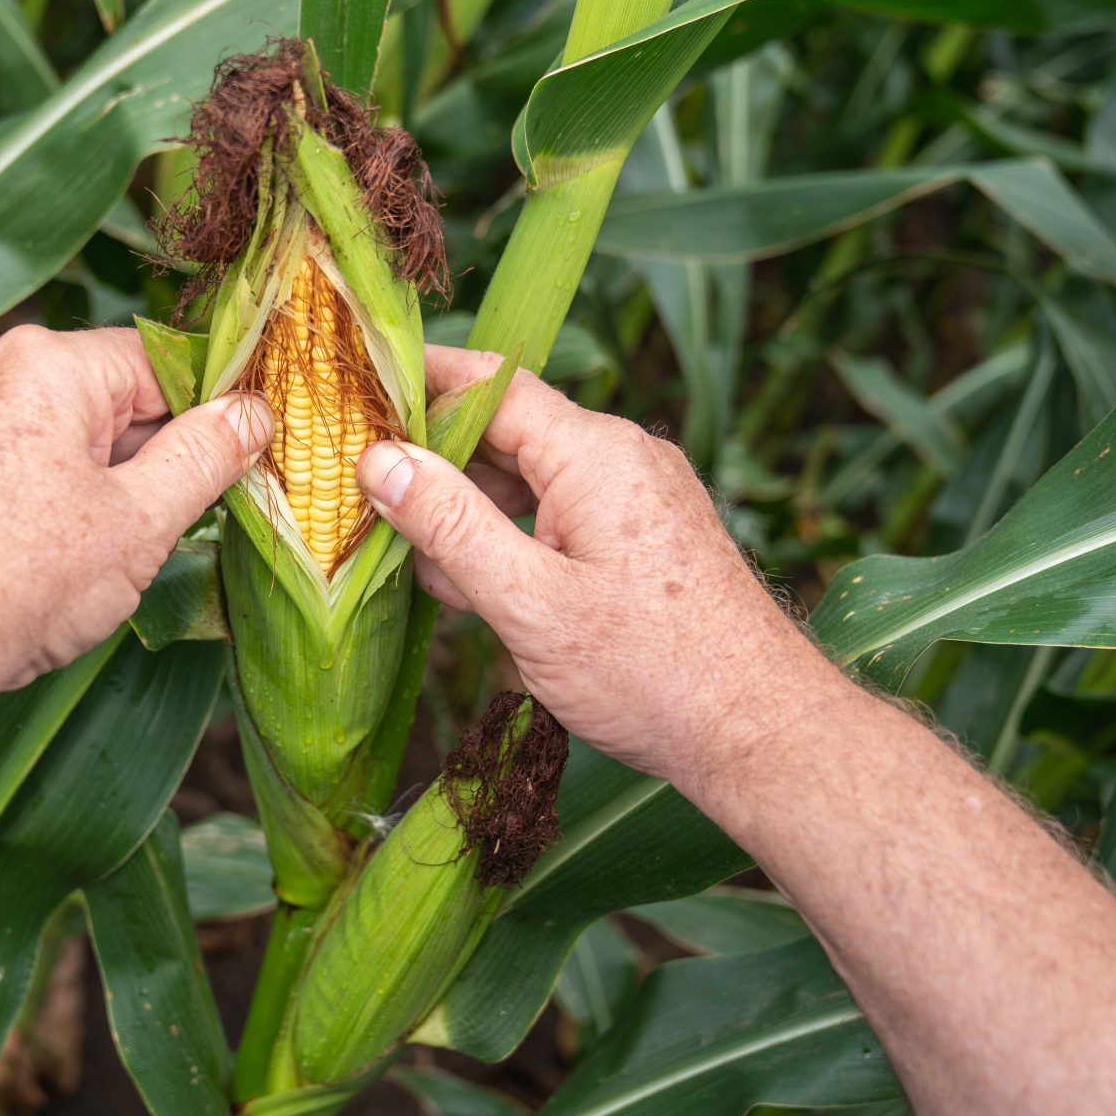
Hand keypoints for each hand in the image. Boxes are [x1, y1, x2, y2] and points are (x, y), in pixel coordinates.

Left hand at [0, 326, 270, 692]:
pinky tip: (37, 565)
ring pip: (52, 439)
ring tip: (93, 562)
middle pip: (102, 401)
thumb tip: (251, 414)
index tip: (233, 466)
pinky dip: (34, 504)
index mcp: (47, 362)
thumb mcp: (139, 522)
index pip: (158, 364)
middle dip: (143, 462)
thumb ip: (203, 458)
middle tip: (164, 532)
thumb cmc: (17, 579)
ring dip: (89, 489)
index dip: (204, 416)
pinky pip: (3, 466)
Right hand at [357, 347, 838, 800]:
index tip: (354, 390)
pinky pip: (562, 516)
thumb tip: (380, 461)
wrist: (760, 732)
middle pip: (507, 430)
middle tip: (356, 489)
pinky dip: (512, 540)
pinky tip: (469, 586)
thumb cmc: (653, 674)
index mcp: (595, 453)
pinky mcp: (644, 540)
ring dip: (469, 512)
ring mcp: (638, 499)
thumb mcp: (529, 603)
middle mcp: (623, 458)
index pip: (490, 384)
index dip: (418, 383)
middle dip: (434, 460)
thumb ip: (450, 526)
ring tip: (402, 554)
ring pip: (531, 481)